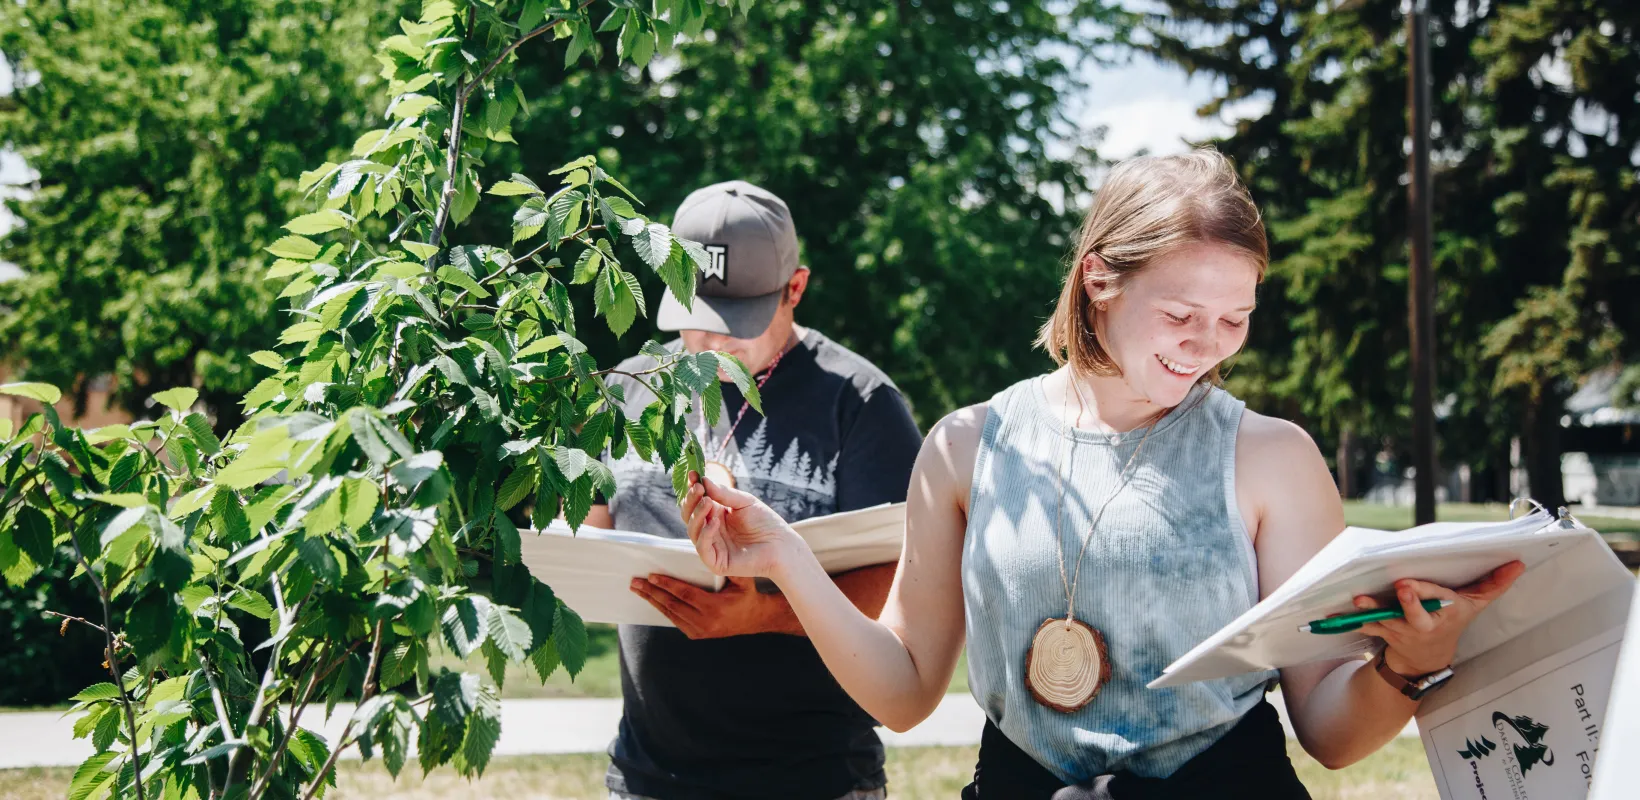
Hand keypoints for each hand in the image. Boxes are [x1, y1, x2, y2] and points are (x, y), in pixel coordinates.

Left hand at [629, 575, 793, 638]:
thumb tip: (709, 549)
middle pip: (672, 605)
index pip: (684, 594)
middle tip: (634, 581)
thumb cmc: (748, 593)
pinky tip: (652, 598)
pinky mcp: (697, 635)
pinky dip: (662, 608)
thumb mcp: (743, 578)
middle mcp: (705, 623)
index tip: (651, 576)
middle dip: (651, 592)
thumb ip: (727, 566)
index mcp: (715, 608)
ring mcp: (700, 632)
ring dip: (652, 600)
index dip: (666, 585)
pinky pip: (675, 620)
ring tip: (637, 589)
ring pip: (670, 614)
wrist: (755, 618)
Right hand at [680, 472, 805, 578]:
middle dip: (691, 500)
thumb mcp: (744, 502)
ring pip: (693, 530)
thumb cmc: (765, 523)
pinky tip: (715, 521)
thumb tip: (703, 480)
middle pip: (690, 515)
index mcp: (716, 515)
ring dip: (697, 515)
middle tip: (698, 488)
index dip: (693, 489)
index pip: (697, 502)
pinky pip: (702, 547)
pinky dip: (705, 533)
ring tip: (707, 502)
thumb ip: (723, 493)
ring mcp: (712, 546)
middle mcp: (711, 530)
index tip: (693, 474)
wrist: (782, 545)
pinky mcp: (716, 562)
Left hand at [1354, 560, 1526, 676]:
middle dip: (1407, 603)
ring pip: (1385, 619)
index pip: (1436, 600)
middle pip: (1415, 614)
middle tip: (1399, 588)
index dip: (1423, 594)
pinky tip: (1335, 613)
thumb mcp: (1474, 605)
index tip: (1408, 584)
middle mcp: (1423, 623)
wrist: (1426, 658)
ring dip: (1372, 610)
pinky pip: (1366, 625)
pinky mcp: (1382, 631)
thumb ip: (1493, 585)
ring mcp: (1401, 629)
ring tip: (1358, 600)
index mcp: (1445, 613)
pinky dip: (1351, 619)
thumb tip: (1518, 563)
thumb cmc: (1451, 621)